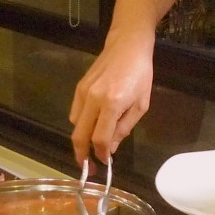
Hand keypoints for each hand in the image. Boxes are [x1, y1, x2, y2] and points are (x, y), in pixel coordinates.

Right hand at [70, 27, 155, 164]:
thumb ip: (124, 128)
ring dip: (81, 139)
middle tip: (87, 168)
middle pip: (79, 135)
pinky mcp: (78, 87)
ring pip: (74, 125)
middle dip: (81, 155)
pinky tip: (90, 126)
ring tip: (91, 146)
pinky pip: (74, 112)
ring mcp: (83, 92)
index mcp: (111, 104)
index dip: (101, 154)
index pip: (99, 138)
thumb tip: (110, 148)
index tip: (105, 163)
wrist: (127, 45)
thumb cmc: (140, 74)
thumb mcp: (140, 104)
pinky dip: (80, 124)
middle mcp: (93, 99)